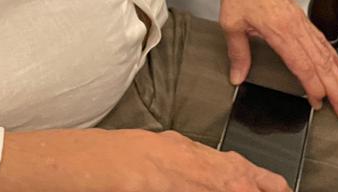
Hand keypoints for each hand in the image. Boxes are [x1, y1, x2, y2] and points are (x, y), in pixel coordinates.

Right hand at [0, 128, 292, 191]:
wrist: (60, 159)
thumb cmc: (94, 162)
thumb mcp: (139, 159)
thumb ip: (170, 166)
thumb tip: (198, 176)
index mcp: (172, 149)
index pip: (225, 164)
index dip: (255, 178)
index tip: (278, 187)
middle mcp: (173, 156)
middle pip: (229, 174)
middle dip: (259, 186)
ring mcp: (162, 171)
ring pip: (216, 183)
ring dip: (241, 191)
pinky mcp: (146, 182)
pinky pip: (185, 189)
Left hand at [212, 0, 337, 119]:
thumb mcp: (231, 24)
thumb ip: (238, 53)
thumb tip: (238, 76)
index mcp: (279, 29)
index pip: (301, 63)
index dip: (312, 85)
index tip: (319, 102)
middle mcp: (294, 25)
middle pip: (320, 62)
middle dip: (335, 87)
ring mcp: (300, 21)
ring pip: (324, 52)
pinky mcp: (300, 16)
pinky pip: (321, 39)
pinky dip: (332, 54)